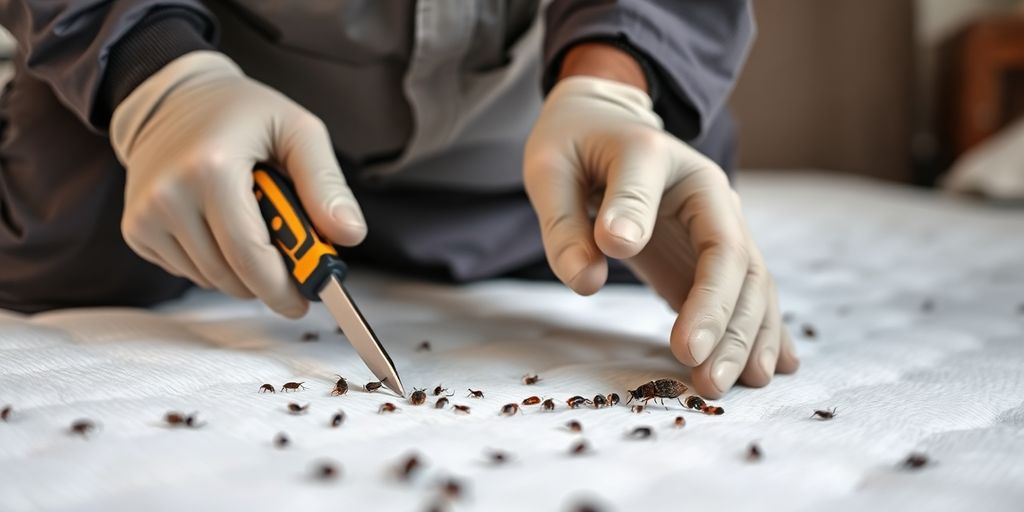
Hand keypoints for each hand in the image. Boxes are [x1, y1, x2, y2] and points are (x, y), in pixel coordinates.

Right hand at [111, 51, 365, 316]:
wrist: (172, 97)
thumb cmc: (242, 112)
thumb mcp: (298, 131)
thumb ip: (326, 184)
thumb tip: (351, 235)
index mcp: (211, 168)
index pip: (250, 254)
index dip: (282, 286)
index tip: (306, 299)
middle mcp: (169, 195)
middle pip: (231, 275)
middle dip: (269, 282)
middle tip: (293, 268)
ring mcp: (146, 216)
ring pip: (210, 279)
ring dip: (243, 272)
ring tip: (256, 230)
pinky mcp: (136, 230)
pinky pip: (188, 272)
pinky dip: (214, 263)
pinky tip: (222, 227)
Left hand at [523, 76, 798, 397]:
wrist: (598, 124)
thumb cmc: (570, 144)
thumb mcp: (549, 168)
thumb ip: (565, 223)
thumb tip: (589, 281)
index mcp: (663, 162)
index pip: (690, 218)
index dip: (691, 280)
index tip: (667, 327)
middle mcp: (707, 192)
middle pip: (735, 261)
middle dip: (726, 324)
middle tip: (706, 379)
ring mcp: (714, 223)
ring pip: (749, 283)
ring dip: (746, 337)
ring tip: (734, 386)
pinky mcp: (705, 255)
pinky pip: (741, 292)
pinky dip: (757, 330)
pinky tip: (773, 368)